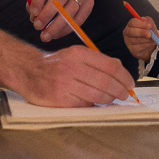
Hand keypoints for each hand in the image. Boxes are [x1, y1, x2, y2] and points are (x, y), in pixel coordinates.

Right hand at [17, 45, 135, 106]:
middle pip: (106, 82)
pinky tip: (96, 102)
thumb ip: (97, 61)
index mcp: (78, 53)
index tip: (130, 83)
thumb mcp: (75, 54)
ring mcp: (64, 84)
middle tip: (126, 94)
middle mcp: (71, 67)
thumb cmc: (57, 64)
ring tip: (113, 99)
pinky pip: (84, 104)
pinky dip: (94, 104)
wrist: (28, 71)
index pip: (110, 66)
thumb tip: (121, 73)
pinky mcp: (59, 100)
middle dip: (121, 90)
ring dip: (110, 99)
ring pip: (97, 96)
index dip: (124, 77)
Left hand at [27, 0, 94, 41]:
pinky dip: (66, 29)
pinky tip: (56, 34)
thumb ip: (34, 0)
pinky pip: (79, 19)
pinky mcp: (90, 2)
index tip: (33, 13)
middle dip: (48, 14)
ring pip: (71, 10)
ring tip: (45, 35)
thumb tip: (34, 17)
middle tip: (37, 27)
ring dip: (56, 26)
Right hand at [124, 15, 158, 61]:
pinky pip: (139, 47)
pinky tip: (152, 44)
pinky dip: (147, 45)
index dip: (141, 24)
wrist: (149, 46)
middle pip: (131, 32)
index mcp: (131, 24)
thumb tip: (147, 21)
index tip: (149, 25)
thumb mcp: (150, 26)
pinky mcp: (132, 50)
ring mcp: (128, 42)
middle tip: (150, 34)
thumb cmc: (148, 33)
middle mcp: (127, 32)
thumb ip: (149, 22)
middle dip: (141, 32)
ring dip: (147, 40)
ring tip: (155, 39)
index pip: (133, 22)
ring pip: (136, 40)